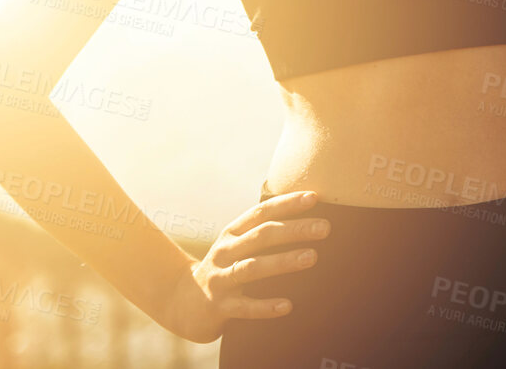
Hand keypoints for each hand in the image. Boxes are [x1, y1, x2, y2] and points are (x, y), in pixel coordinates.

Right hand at [156, 190, 330, 343]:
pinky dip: (266, 306)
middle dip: (294, 229)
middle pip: (261, 236)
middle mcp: (225, 252)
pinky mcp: (219, 307)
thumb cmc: (222, 272)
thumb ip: (260, 235)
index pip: (261, 213)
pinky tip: (287, 306)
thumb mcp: (235, 248)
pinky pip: (245, 307)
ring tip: (311, 257)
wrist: (181, 303)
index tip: (313, 197)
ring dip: (283, 261)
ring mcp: (221, 279)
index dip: (286, 203)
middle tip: (324, 227)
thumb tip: (304, 220)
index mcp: (231, 234)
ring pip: (253, 267)